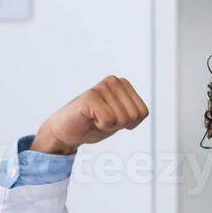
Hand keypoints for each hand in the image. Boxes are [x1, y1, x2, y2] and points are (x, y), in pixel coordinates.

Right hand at [33, 76, 147, 154]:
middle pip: (133, 116)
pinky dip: (101, 126)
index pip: (142, 112)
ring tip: (95, 118)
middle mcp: (113, 81)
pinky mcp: (90, 96)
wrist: (68, 131)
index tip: (113, 119)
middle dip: (119, 124)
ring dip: (108, 125)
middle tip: (102, 119)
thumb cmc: (94, 124)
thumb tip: (143, 112)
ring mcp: (101, 87)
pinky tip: (90, 118)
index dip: (129, 123)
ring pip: (122, 118)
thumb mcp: (121, 118)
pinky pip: (109, 119)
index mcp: (123, 84)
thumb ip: (133, 112)